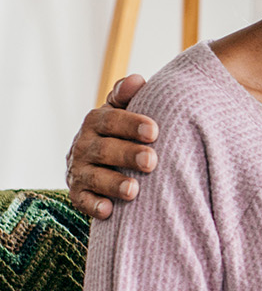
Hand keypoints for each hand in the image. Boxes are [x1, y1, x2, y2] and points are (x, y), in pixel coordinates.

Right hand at [67, 75, 157, 220]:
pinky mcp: (78, 193)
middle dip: (127, 155)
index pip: (110, 119)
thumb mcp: (124, 111)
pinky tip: (109, 210)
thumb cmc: (123, 132)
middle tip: (151, 161)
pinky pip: (82, 201)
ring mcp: (79, 170)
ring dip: (113, 184)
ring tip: (134, 190)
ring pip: (93, 177)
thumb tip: (138, 80)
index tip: (154, 131)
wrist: (103, 160)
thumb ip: (128, 96)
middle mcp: (83, 145)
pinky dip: (94, 206)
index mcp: (96, 122)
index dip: (130, 124)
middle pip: (103, 149)